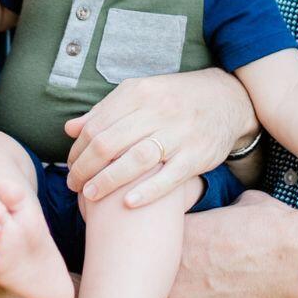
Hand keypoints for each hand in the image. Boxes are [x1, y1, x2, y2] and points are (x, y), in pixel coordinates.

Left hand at [64, 68, 254, 207]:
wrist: (227, 99)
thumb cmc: (175, 99)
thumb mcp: (141, 94)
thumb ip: (106, 111)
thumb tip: (70, 129)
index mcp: (139, 93)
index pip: (96, 124)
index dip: (77, 149)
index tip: (70, 166)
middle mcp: (157, 110)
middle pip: (109, 142)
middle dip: (85, 167)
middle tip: (74, 185)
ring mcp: (178, 134)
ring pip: (135, 159)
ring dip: (107, 180)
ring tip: (90, 196)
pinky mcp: (196, 155)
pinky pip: (169, 177)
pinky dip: (147, 192)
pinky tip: (127, 204)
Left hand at [167, 190, 297, 297]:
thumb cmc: (274, 226)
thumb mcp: (240, 202)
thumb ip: (219, 210)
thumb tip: (222, 209)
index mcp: (178, 229)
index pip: (162, 240)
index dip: (180, 244)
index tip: (198, 248)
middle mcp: (169, 262)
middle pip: (162, 271)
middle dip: (181, 271)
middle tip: (208, 272)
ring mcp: (178, 296)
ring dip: (190, 297)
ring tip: (219, 290)